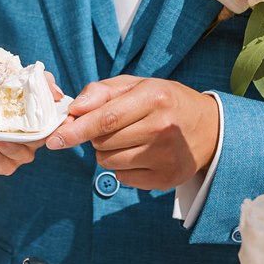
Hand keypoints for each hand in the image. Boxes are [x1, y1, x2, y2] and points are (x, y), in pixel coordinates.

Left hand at [46, 75, 219, 192]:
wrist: (210, 129)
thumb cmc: (166, 102)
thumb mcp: (138, 85)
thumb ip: (102, 91)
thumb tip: (74, 109)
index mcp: (154, 98)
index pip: (105, 119)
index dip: (76, 130)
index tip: (54, 140)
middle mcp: (162, 128)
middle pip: (103, 142)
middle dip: (94, 137)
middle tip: (112, 128)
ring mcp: (165, 157)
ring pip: (109, 162)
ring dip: (107, 153)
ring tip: (129, 139)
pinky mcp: (166, 179)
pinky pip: (122, 178)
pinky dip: (122, 167)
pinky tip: (140, 154)